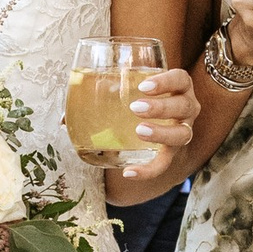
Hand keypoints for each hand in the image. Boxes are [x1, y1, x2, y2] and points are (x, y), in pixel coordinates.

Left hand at [113, 60, 199, 178]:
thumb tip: (66, 114)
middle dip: (161, 107)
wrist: (147, 122)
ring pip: (181, 134)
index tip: (143, 86)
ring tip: (139, 131)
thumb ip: (103, 91)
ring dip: (161, 133)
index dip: (166, 81)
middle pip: (184, 106)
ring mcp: (182, 131)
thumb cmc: (136, 98)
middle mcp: (186, 108)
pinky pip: (163, 164)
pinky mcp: (171, 152)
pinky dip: (148, 170)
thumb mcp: (126, 89)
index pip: (180, 79)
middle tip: (135, 108)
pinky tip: (129, 172)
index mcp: (178, 87)